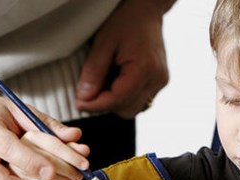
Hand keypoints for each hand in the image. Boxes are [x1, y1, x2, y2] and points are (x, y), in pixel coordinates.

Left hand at [75, 0, 174, 117]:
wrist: (147, 9)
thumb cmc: (127, 20)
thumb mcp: (104, 43)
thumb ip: (94, 72)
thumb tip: (85, 97)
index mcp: (145, 69)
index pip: (117, 100)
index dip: (95, 105)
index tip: (79, 104)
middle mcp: (157, 79)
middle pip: (126, 109)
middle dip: (106, 104)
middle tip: (90, 90)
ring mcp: (160, 82)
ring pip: (133, 108)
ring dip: (115, 101)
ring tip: (105, 81)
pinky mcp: (159, 81)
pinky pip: (139, 100)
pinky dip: (125, 96)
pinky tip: (117, 80)